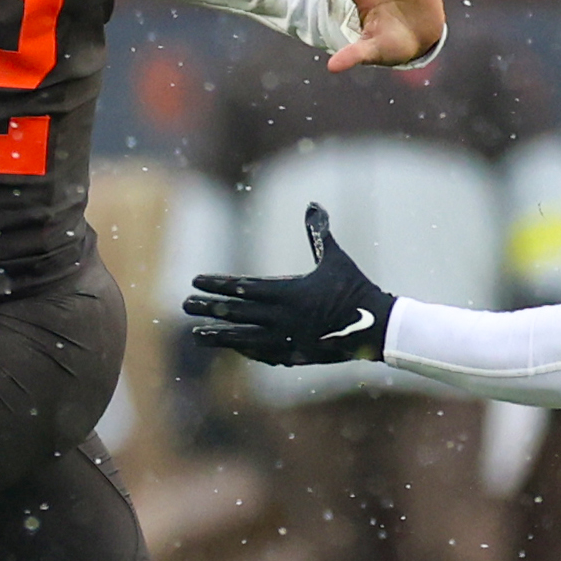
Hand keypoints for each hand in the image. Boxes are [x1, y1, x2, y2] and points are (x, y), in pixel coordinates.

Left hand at [182, 203, 394, 365]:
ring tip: (196, 334)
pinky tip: (234, 347)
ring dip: (219, 336)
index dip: (217, 284)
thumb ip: (319, 233)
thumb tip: (313, 204)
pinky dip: (247, 350)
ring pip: (244, 339)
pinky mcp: (296, 356)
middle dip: (208, 308)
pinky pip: (264, 354)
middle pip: (237, 313)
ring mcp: (287, 340)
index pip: (243, 288)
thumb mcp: (335, 258)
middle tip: (184, 304)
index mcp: (288, 292)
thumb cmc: (355, 288)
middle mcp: (282, 318)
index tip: (195, 281)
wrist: (377, 327)